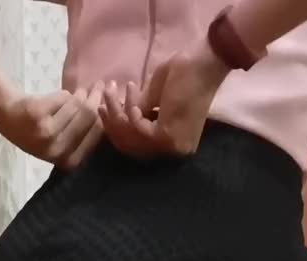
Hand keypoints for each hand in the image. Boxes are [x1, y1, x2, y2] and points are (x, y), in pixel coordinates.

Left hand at [0, 84, 104, 168]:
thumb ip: (83, 135)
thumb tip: (110, 114)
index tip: (110, 102)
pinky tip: (63, 95)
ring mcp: (46, 132)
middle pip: (88, 117)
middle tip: (101, 86)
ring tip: (82, 91)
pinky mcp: (37, 113)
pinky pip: (62, 97)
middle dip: (96, 99)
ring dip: (80, 94)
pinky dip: (63, 94)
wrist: (8, 118)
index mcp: (68, 161)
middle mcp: (58, 150)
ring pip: (76, 105)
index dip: (105, 116)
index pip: (96, 135)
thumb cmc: (39, 132)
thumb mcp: (62, 143)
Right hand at [100, 39, 229, 158]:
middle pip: (131, 146)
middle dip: (113, 122)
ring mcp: (170, 146)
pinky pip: (137, 130)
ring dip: (117, 113)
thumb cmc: (184, 73)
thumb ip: (140, 110)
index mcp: (173, 143)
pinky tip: (130, 97)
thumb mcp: (155, 94)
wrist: (203, 63)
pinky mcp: (167, 137)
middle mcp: (172, 151)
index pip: (137, 146)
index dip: (117, 130)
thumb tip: (120, 117)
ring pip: (132, 137)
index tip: (104, 109)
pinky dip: (130, 113)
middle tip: (104, 101)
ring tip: (112, 91)